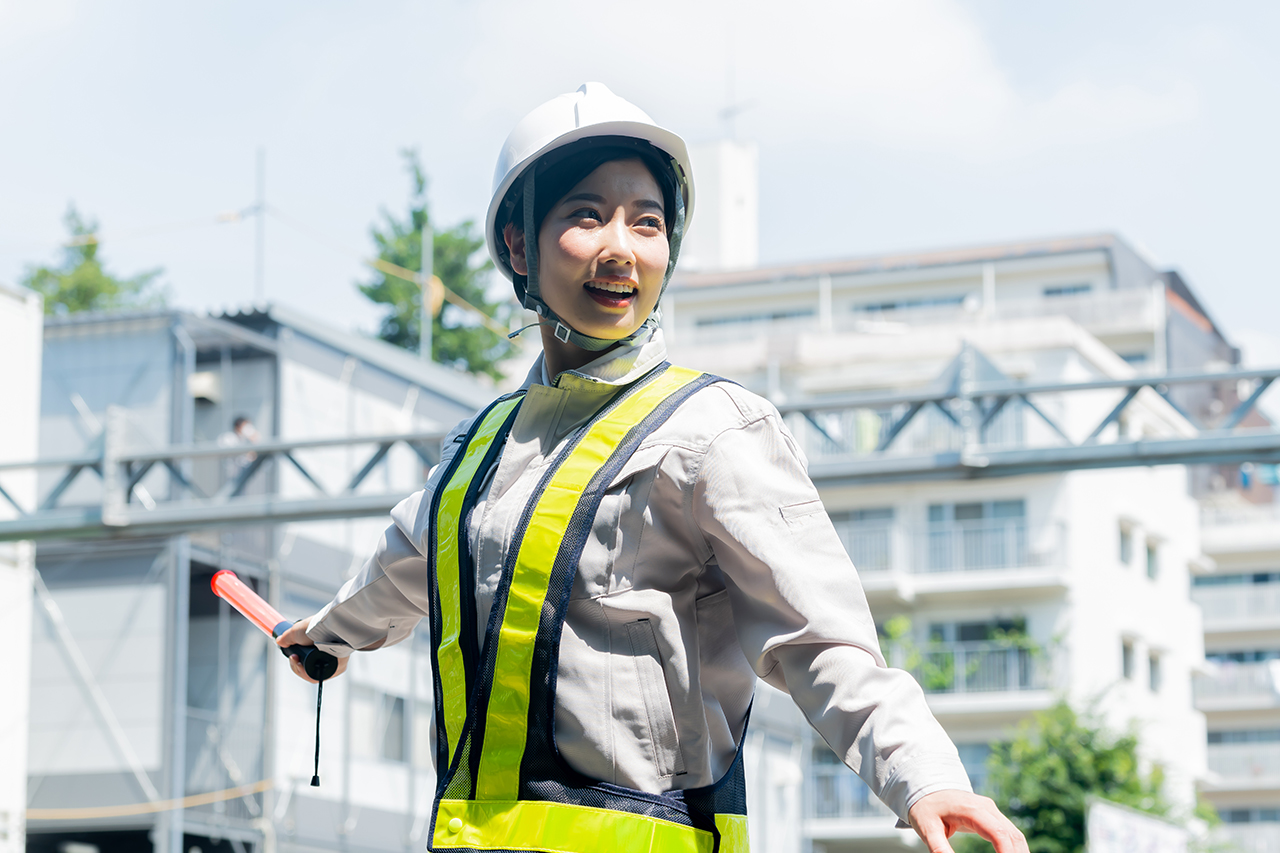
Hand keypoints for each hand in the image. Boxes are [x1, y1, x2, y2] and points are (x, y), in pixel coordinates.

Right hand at [275, 616, 348, 683]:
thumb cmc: (315, 626)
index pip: (306, 662)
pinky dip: (308, 675)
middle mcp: (330, 655)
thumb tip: (280, 641)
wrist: (327, 627)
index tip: (292, 657)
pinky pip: (319, 676)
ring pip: (313, 675)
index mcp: (321, 647)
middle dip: (297, 666)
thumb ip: (288, 637)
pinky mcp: (340, 667)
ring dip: (301, 670)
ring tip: (296, 662)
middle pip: (309, 670)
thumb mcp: (297, 631)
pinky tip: (302, 667)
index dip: (296, 662)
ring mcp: (336, 662)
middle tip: (294, 658)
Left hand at [908, 790, 1028, 852]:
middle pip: (1012, 835)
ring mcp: (991, 810)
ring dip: (1019, 852)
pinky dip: (1014, 848)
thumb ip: (940, 850)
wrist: (926, 788)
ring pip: (1015, 834)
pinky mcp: (992, 815)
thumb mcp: (927, 830)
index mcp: (971, 810)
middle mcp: (987, 808)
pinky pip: (1010, 833)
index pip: (999, 833)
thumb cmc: (926, 808)